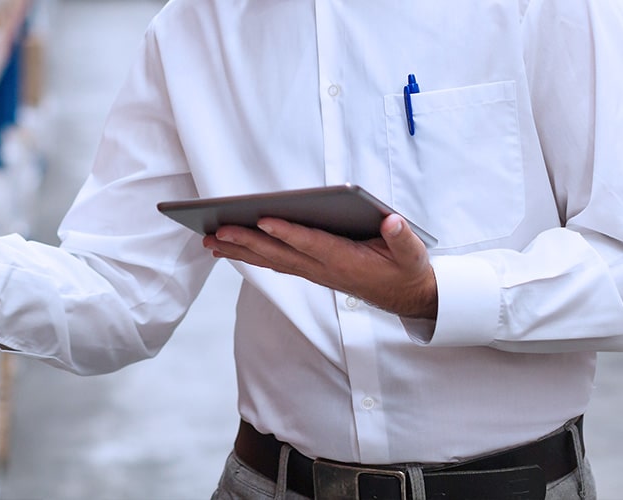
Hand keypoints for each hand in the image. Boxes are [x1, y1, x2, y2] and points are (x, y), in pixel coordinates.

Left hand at [204, 215, 437, 318]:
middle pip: (280, 254)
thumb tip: (392, 221)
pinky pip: (276, 264)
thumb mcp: (412, 253)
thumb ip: (402, 238)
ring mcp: (315, 272)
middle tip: (217, 231)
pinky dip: (252, 256)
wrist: (406, 296)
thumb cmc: (406, 269)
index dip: (288, 232)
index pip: (312, 243)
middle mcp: (324, 268)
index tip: (263, 219)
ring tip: (210, 241)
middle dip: (247, 241)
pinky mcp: (311, 272)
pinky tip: (231, 249)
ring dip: (240, 251)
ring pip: (272, 260)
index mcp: (346, 260)